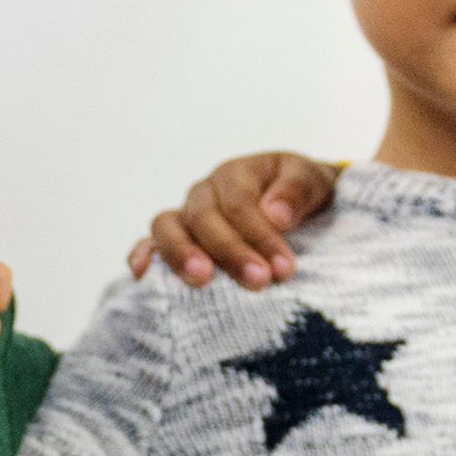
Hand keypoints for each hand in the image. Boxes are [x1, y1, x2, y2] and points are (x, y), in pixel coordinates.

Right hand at [125, 153, 337, 289]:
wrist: (298, 204)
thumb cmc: (302, 193)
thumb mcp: (313, 180)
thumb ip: (297, 191)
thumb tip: (275, 214)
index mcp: (235, 174)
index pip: (239, 204)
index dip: (260, 236)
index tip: (284, 268)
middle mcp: (204, 193)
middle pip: (204, 218)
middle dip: (230, 252)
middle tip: (258, 281)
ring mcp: (185, 217)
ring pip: (167, 227)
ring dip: (182, 254)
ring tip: (202, 280)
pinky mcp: (176, 240)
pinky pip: (149, 243)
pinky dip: (142, 255)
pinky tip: (143, 275)